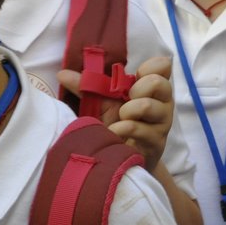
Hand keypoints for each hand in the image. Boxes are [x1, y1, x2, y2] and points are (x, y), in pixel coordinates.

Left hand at [57, 54, 174, 171]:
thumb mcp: (101, 103)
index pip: (163, 66)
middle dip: (136, 89)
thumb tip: (62, 74)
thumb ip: (86, 86)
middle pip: (158, 82)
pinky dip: (122, 128)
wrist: (121, 159)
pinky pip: (139, 129)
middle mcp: (163, 103)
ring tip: (120, 119)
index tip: (134, 78)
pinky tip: (115, 132)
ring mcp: (162, 123)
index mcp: (152, 88)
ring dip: (128, 110)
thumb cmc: (115, 125)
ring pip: (148, 106)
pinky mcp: (156, 143)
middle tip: (126, 101)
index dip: (148, 68)